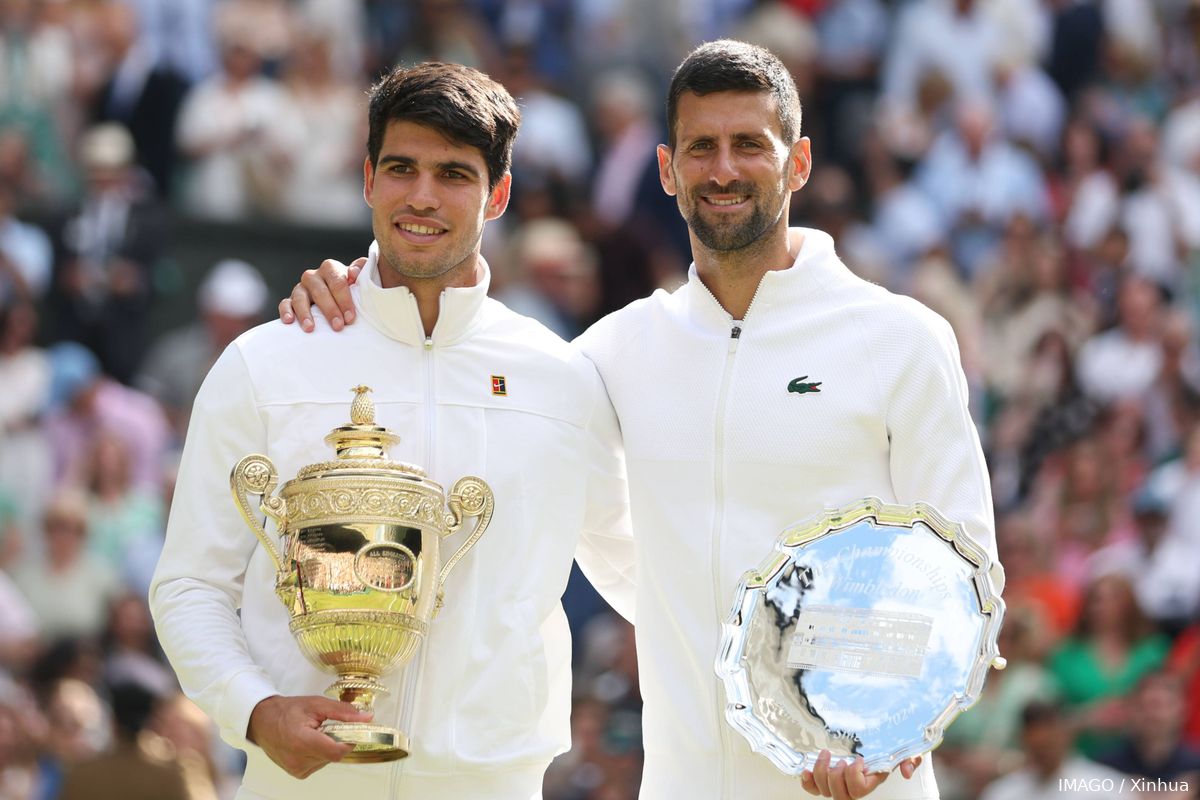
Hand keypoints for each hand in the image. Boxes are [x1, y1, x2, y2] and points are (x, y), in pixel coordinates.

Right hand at [246, 694, 371, 778]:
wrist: (263, 721)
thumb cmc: (287, 711)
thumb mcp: (317, 704)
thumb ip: (343, 712)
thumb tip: (367, 718)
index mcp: (302, 741)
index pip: (337, 751)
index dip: (349, 740)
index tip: (352, 729)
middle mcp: (298, 759)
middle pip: (334, 754)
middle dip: (338, 740)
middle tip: (329, 726)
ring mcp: (297, 769)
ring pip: (328, 759)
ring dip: (328, 746)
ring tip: (316, 733)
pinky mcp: (297, 773)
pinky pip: (319, 763)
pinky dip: (320, 753)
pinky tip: (310, 742)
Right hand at [279, 257, 364, 331]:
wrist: (340, 297)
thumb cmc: (353, 289)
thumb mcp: (361, 278)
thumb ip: (362, 270)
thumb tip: (354, 273)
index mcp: (330, 268)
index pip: (337, 282)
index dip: (345, 300)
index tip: (351, 318)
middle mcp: (313, 276)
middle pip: (320, 291)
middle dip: (330, 310)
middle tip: (338, 326)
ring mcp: (301, 288)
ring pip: (300, 297)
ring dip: (305, 313)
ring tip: (310, 328)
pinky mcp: (291, 300)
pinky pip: (285, 303)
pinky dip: (286, 311)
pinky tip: (289, 321)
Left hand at [801, 750, 921, 799]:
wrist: (878, 735)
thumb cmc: (889, 744)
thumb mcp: (905, 749)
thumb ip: (910, 760)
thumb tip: (906, 772)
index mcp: (871, 779)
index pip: (859, 790)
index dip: (854, 777)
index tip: (859, 759)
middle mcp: (854, 784)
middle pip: (840, 795)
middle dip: (836, 777)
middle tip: (840, 759)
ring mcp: (839, 782)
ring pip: (825, 791)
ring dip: (821, 773)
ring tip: (826, 755)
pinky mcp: (826, 776)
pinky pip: (813, 788)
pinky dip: (808, 781)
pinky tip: (806, 770)